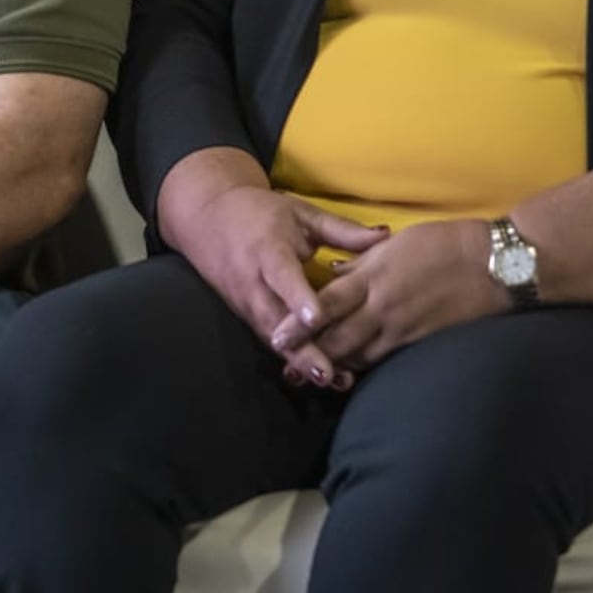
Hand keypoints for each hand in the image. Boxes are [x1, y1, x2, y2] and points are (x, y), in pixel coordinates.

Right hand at [166, 177, 387, 390]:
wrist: (206, 217)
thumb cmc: (260, 212)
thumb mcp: (301, 213)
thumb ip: (342, 230)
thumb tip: (386, 236)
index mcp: (267, 250)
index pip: (282, 276)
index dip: (298, 297)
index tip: (317, 318)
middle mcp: (253, 282)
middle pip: (276, 321)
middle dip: (302, 349)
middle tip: (329, 372)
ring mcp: (246, 303)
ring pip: (272, 337)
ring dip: (299, 361)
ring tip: (331, 380)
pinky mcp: (247, 316)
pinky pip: (270, 339)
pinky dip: (292, 358)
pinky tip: (317, 374)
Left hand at [281, 218, 507, 370]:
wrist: (494, 265)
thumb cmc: (443, 244)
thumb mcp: (393, 245)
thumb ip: (359, 263)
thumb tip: (332, 274)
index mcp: (373, 278)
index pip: (327, 305)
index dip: (300, 323)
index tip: (277, 337)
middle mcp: (384, 308)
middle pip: (338, 338)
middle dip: (311, 354)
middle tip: (286, 366)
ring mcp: (403, 329)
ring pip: (359, 354)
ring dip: (335, 364)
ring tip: (312, 374)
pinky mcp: (421, 342)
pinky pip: (385, 358)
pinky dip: (364, 364)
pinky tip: (352, 371)